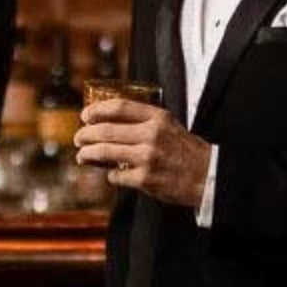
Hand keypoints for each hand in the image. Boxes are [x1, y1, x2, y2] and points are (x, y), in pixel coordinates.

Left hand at [73, 96, 211, 210]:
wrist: (207, 176)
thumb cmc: (186, 151)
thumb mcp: (169, 126)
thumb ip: (144, 121)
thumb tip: (108, 122)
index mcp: (158, 118)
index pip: (120, 107)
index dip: (97, 110)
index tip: (85, 115)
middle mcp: (152, 135)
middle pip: (106, 130)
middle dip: (86, 134)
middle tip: (79, 138)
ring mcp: (147, 158)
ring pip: (105, 152)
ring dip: (88, 154)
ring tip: (82, 155)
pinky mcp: (145, 179)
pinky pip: (116, 175)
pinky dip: (110, 174)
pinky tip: (112, 174)